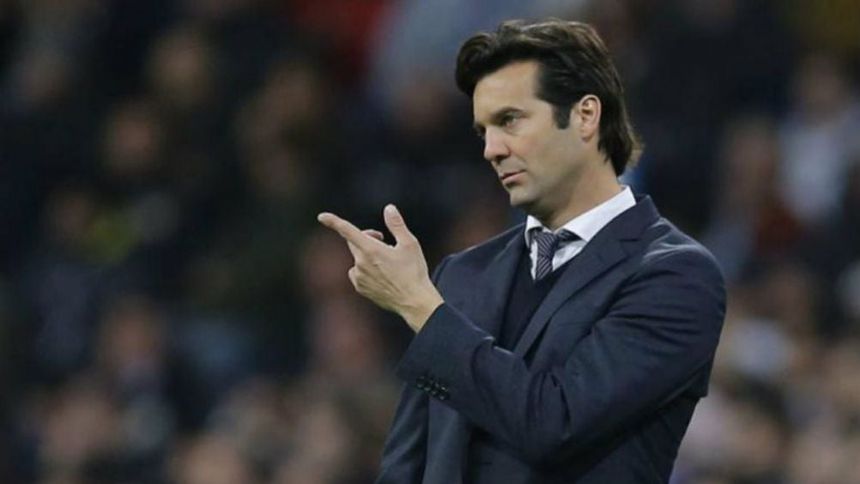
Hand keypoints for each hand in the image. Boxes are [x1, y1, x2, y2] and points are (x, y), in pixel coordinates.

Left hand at [317, 204, 443, 331]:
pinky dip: (365, 270)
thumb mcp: (409, 244)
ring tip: (386, 262)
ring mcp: (359, 277)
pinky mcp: (360, 288)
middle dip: (365, 237)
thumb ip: (396, 224)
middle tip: (383, 239)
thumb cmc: (414, 272)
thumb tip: (389, 208)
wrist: (413, 301)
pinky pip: (357, 273)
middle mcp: (361, 263)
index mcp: (371, 249)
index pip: (347, 231)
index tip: (322, 217)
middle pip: (354, 242)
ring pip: (357, 259)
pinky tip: (381, 274)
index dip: (333, 222)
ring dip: (366, 255)